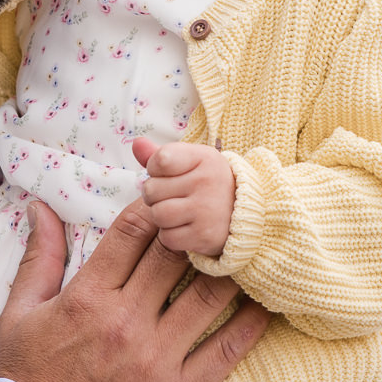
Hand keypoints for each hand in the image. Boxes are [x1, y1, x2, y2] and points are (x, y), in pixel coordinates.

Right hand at [0, 198, 268, 381]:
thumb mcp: (19, 315)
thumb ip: (38, 258)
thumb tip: (41, 207)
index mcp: (87, 299)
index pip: (132, 232)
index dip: (155, 206)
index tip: (168, 197)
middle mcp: (127, 322)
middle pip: (176, 255)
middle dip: (196, 227)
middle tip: (214, 212)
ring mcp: (157, 359)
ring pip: (209, 296)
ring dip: (231, 267)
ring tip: (246, 249)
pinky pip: (226, 350)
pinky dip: (251, 323)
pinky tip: (265, 302)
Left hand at [131, 139, 233, 258]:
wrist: (245, 215)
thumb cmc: (209, 184)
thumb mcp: (192, 162)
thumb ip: (161, 154)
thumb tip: (136, 144)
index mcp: (205, 157)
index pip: (159, 160)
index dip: (155, 169)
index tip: (169, 174)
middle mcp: (207, 181)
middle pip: (151, 190)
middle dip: (157, 196)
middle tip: (175, 196)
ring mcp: (207, 209)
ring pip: (157, 215)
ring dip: (163, 217)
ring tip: (180, 212)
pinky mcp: (205, 236)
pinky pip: (168, 238)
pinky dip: (173, 236)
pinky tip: (188, 227)